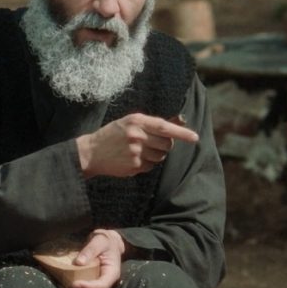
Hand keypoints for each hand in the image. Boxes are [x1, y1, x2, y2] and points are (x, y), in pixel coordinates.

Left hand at [60, 229, 123, 287]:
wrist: (110, 244)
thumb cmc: (105, 241)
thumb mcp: (99, 240)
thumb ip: (90, 250)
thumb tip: (78, 262)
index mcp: (112, 273)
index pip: (102, 286)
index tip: (73, 285)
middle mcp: (106, 283)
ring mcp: (99, 287)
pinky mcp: (92, 287)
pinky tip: (62, 286)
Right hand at [76, 113, 198, 178]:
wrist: (91, 152)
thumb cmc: (113, 134)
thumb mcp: (130, 122)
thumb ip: (153, 123)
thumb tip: (180, 121)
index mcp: (137, 121)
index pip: (165, 127)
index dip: (182, 133)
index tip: (195, 137)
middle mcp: (137, 135)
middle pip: (166, 144)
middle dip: (165, 146)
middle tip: (153, 144)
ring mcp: (135, 152)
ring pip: (160, 157)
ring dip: (156, 155)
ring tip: (140, 151)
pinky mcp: (134, 166)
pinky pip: (151, 166)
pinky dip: (146, 164)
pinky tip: (133, 159)